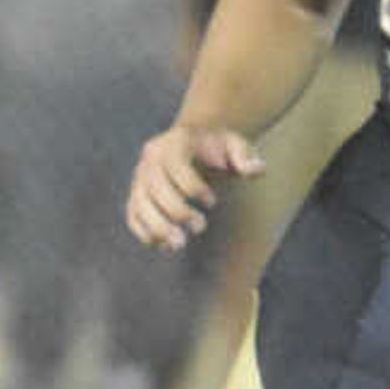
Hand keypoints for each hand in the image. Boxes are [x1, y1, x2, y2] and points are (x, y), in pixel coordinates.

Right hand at [126, 122, 260, 249]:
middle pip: (155, 188)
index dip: (193, 187)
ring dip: (157, 227)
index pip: (175, 166)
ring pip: (140, 204)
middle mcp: (151, 160)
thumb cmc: (217, 147)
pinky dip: (143, 231)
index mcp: (174, 143)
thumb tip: (256, 170)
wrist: (192, 144)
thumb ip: (245, 156)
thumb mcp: (235, 144)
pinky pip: (133, 215)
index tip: (212, 201)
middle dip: (176, 211)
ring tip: (179, 244)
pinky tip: (164, 244)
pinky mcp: (136, 195)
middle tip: (201, 227)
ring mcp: (140, 179)